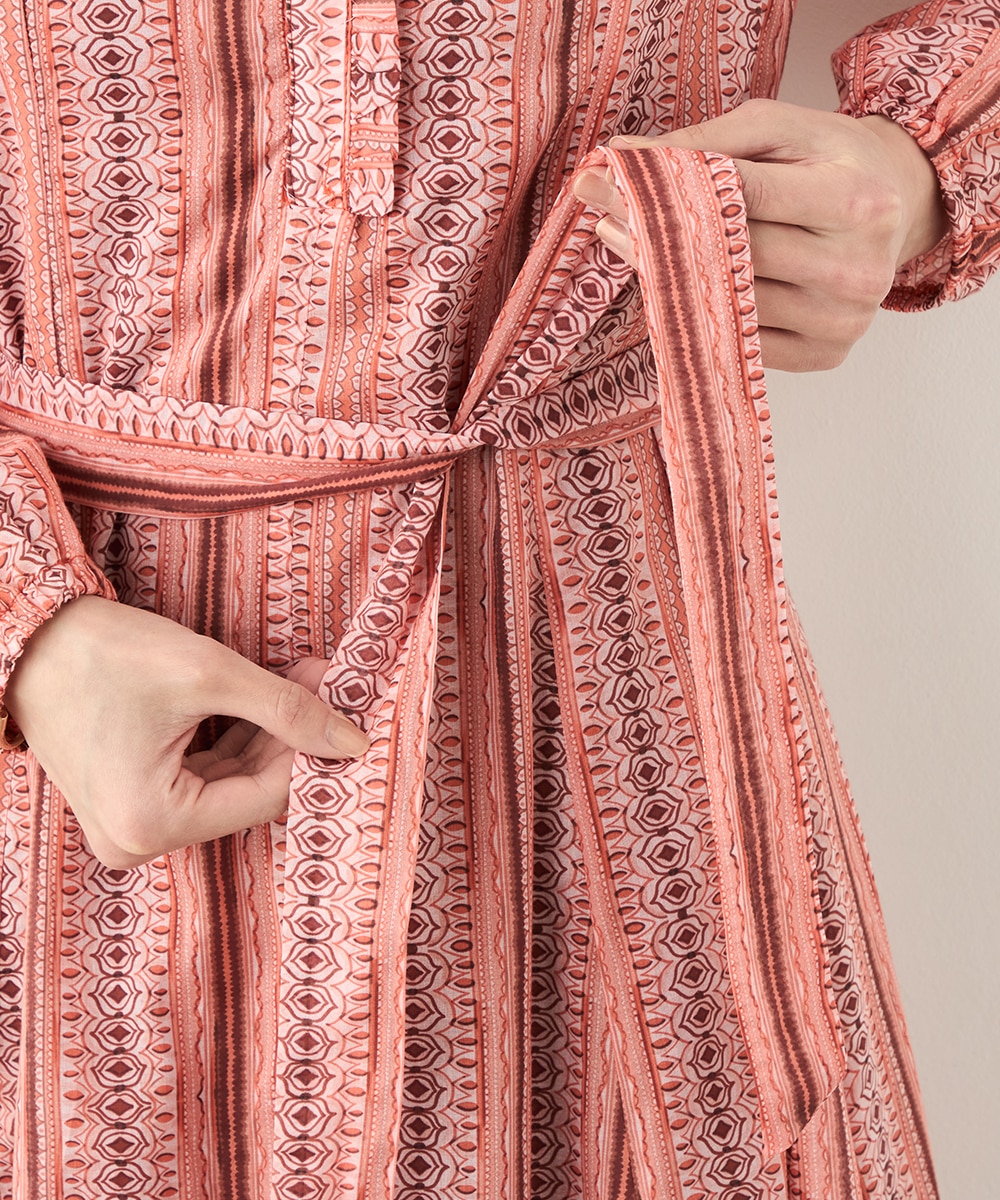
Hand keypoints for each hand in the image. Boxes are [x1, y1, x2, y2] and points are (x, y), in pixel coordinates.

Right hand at [5, 596, 368, 867]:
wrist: (27, 635)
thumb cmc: (106, 653)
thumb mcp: (208, 674)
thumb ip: (287, 710)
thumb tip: (353, 742)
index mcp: (151, 823)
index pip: (265, 796)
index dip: (309, 747)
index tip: (339, 699)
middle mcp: (136, 839)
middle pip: (246, 791)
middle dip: (289, 734)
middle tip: (323, 677)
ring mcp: (128, 824)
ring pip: (227, 782)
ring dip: (264, 732)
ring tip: (300, 676)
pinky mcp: (127, 799)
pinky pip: (197, 776)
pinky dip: (230, 737)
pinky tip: (260, 696)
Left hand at [574, 99, 947, 371]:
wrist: (897, 209)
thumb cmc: (832, 163)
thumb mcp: (783, 129)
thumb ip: (710, 137)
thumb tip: (627, 156)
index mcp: (855, 200)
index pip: (745, 194)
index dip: (673, 186)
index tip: (615, 176)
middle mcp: (854, 268)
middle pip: (732, 253)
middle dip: (658, 230)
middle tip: (604, 210)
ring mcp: (841, 319)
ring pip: (728, 301)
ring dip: (665, 275)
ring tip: (626, 240)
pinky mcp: (824, 354)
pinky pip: (740, 338)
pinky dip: (698, 313)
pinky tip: (666, 285)